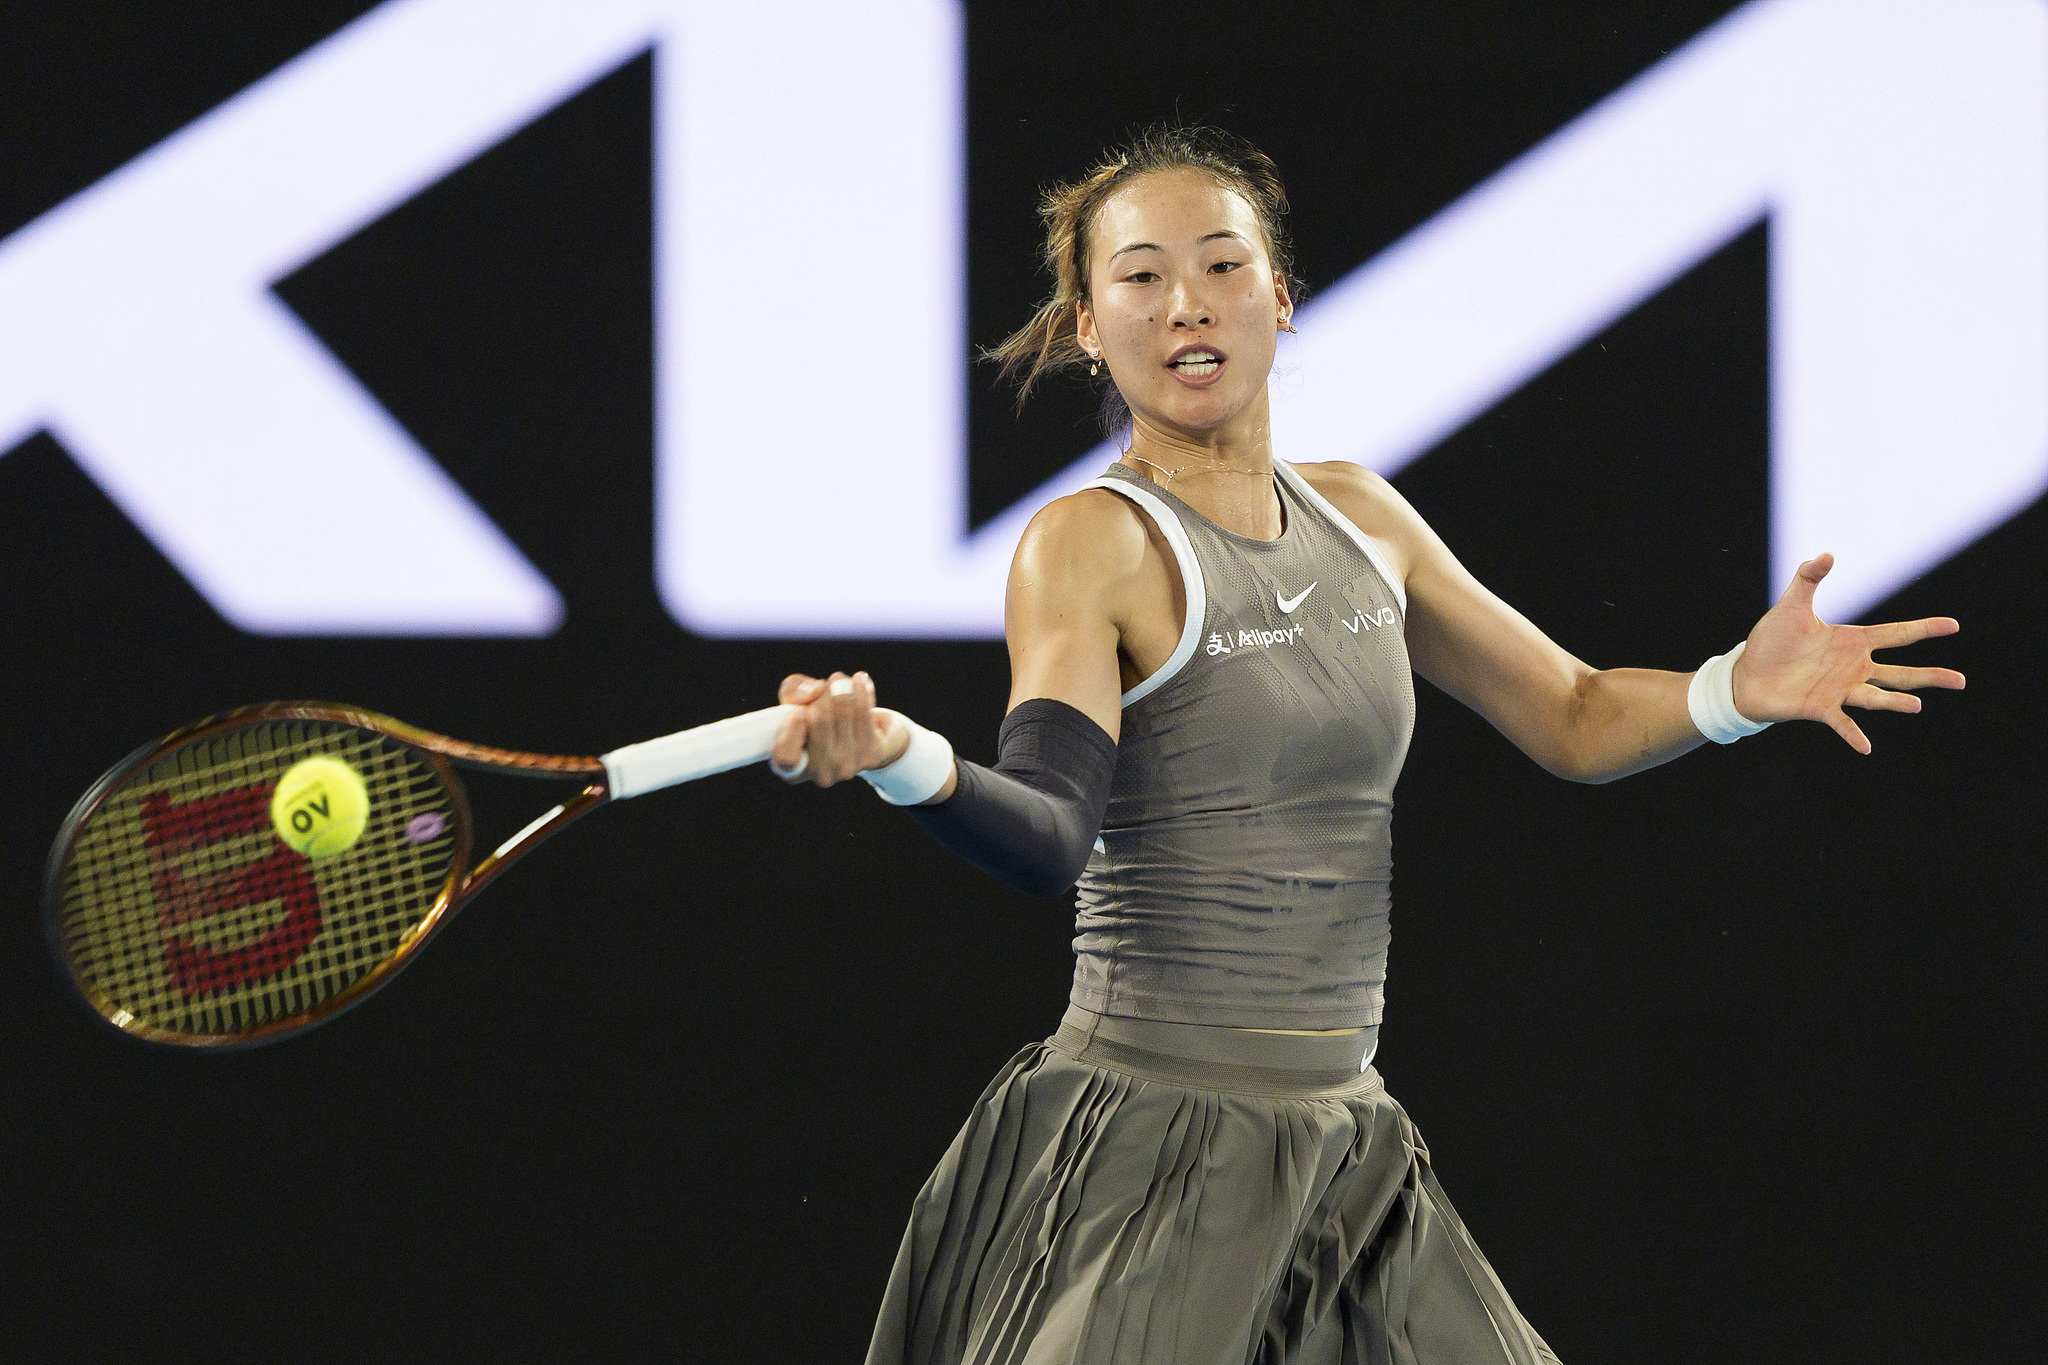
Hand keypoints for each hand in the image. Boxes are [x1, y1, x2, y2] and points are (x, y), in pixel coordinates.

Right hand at [769, 671, 910, 785]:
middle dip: (822, 694)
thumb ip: (793, 693)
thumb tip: (814, 692)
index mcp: (792, 769)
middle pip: (819, 720)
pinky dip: (861, 691)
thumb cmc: (816, 718)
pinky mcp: (871, 756)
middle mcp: (820, 774)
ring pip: (843, 712)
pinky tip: (859, 679)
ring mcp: (847, 768)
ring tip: (839, 679)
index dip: (792, 732)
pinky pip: (864, 713)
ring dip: (842, 688)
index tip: (800, 710)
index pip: (786, 757)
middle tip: (824, 684)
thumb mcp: (795, 702)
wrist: (862, 736)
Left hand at [1731, 553, 1964, 753]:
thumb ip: (1808, 579)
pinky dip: (1853, 734)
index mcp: (1852, 641)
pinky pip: (1842, 723)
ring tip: (1917, 705)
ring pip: (1877, 697)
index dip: (1924, 629)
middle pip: (1899, 672)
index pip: (1896, 634)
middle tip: (1960, 681)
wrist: (1746, 674)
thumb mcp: (1790, 606)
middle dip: (1930, 676)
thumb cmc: (1771, 641)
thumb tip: (1827, 554)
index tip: (1954, 625)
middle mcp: (1853, 668)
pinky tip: (1866, 748)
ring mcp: (1839, 690)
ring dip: (1895, 702)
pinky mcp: (1820, 707)